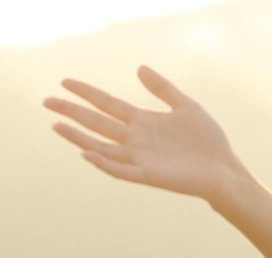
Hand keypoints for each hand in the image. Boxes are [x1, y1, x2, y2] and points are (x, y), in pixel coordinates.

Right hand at [43, 66, 243, 203]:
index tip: (65, 82)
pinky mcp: (150, 175)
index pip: (108, 105)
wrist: (224, 169)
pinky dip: (105, 164)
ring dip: (80, 138)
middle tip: (47, 101)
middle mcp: (137, 140)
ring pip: (103, 148)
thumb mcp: (186, 107)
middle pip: (98, 124)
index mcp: (144, 122)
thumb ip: (163, 89)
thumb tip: (139, 68)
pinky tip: (88, 154)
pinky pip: (123, 171)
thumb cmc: (208, 141)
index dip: (87, 93)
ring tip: (57, 125)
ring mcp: (141, 159)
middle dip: (73, 112)